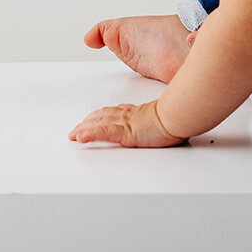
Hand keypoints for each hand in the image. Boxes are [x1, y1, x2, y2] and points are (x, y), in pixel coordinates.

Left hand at [68, 100, 187, 147]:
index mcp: (136, 112)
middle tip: (77, 129)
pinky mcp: (123, 132)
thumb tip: (171, 122)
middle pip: (101, 117)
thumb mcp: (168, 117)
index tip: (93, 118)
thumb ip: (163, 120)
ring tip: (73, 135)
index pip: (113, 113)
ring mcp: (124, 123)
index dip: (101, 116)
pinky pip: (101, 133)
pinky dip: (88, 135)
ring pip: (97, 124)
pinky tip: (79, 138)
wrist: (178, 114)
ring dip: (83, 129)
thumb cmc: (177, 116)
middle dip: (87, 123)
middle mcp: (127, 115)